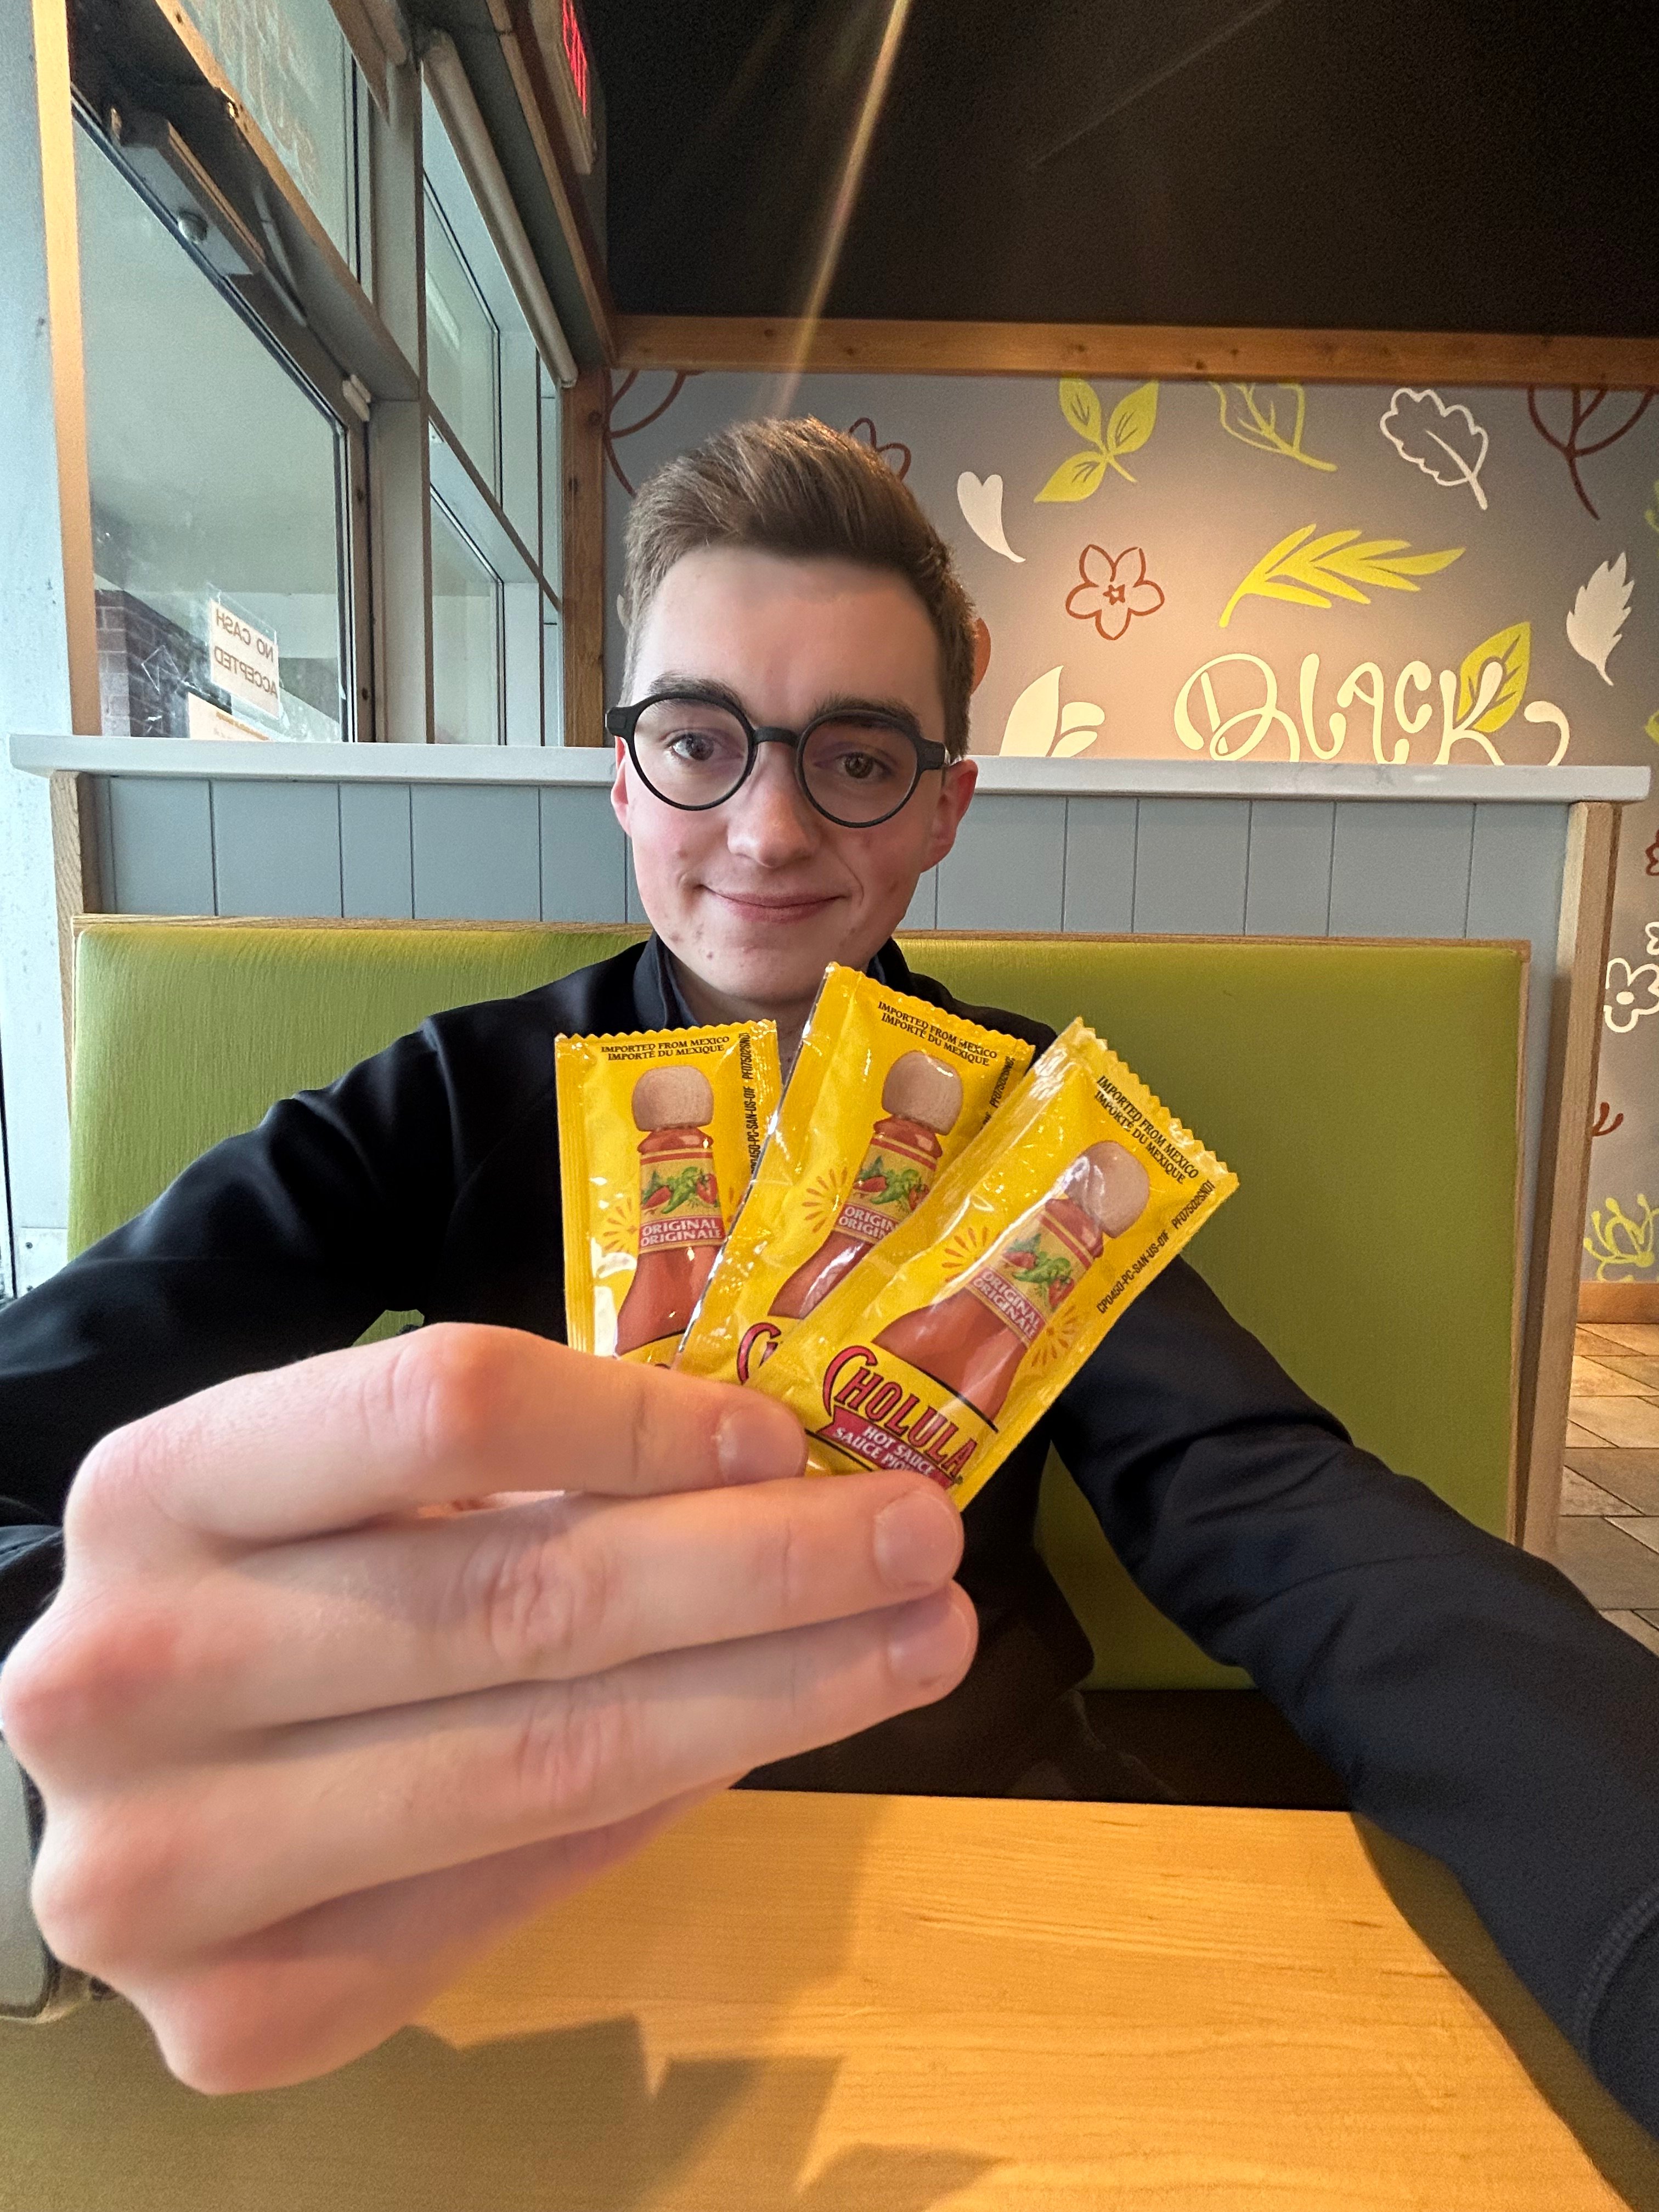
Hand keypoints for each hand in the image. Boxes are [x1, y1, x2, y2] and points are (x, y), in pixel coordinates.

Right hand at [0, 1326, 973, 2090]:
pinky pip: (519, 1892)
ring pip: (544, 1765)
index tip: (789, 1435)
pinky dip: (663, 1809)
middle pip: (519, 1601)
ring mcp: (168, 1870)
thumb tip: (782, 1483)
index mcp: (157, 1486)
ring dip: (770, 1695)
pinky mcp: (242, 2018)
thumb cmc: (271, 1595)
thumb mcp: (354, 1492)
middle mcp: (126, 1677)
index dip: (638, 1419)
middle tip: (922, 1536)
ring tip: (918, 1642)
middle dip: (762, 1566)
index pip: (440, 1412)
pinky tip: (758, 1741)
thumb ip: (526, 1482)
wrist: (124, 1779)